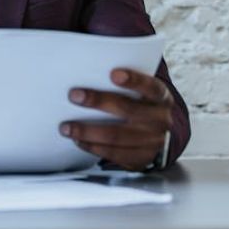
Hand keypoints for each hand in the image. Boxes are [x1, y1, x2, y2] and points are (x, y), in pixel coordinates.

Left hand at [59, 68, 173, 170]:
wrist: (159, 136)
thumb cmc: (142, 106)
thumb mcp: (143, 93)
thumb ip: (124, 83)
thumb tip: (87, 69)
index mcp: (161, 97)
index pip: (150, 87)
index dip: (134, 80)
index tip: (113, 74)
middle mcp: (160, 119)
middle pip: (127, 110)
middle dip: (98, 101)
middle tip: (74, 95)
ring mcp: (152, 141)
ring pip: (116, 136)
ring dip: (87, 131)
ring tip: (66, 127)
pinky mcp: (141, 159)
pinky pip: (114, 154)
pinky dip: (92, 147)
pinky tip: (78, 140)